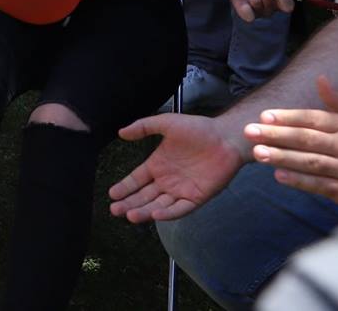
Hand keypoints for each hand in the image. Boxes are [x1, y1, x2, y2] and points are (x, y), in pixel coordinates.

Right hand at [108, 112, 246, 222]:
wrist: (225, 138)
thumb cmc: (198, 129)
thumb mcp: (167, 123)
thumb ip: (144, 127)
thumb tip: (121, 132)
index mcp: (158, 165)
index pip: (136, 180)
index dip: (124, 187)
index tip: (111, 194)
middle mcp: (167, 180)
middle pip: (144, 196)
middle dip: (129, 204)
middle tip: (115, 210)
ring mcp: (181, 190)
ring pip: (158, 205)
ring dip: (144, 211)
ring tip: (130, 215)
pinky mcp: (196, 198)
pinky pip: (180, 208)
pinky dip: (168, 213)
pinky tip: (155, 214)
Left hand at [243, 76, 337, 214]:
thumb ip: (336, 101)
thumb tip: (320, 78)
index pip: (312, 119)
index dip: (288, 117)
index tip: (264, 116)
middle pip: (307, 139)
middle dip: (277, 135)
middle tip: (250, 132)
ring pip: (310, 162)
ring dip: (282, 157)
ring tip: (258, 153)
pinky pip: (319, 185)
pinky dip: (299, 181)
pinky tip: (278, 176)